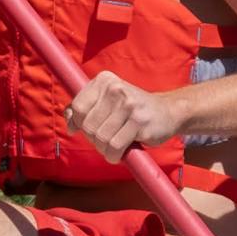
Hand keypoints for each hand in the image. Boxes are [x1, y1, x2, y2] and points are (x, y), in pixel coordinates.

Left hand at [62, 72, 178, 159]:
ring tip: (113, 146)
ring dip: (104, 149)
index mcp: (104, 80)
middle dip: (94, 139)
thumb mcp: (107, 102)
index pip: (77, 107)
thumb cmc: (131, 110)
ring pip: (101, 138)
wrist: (168, 112)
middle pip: (88, 125)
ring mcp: (128, 105)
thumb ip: (85, 108)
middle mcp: (115, 89)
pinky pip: (115, 146)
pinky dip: (114, 155)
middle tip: (106, 140)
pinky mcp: (139, 122)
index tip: (89, 130)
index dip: (78, 124)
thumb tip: (68, 121)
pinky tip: (120, 153)